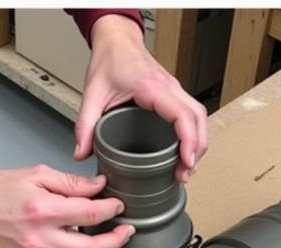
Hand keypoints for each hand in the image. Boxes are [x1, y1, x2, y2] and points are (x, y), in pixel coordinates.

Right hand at [0, 164, 134, 247]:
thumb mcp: (37, 175)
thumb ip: (71, 183)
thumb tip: (99, 187)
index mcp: (42, 211)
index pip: (90, 214)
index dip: (111, 210)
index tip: (118, 207)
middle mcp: (38, 239)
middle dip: (115, 241)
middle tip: (125, 232)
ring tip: (103, 242)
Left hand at [75, 15, 208, 181]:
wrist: (116, 41)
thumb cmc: (109, 60)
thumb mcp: (93, 94)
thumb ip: (85, 126)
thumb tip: (80, 153)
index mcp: (152, 87)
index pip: (182, 115)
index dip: (189, 141)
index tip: (186, 162)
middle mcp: (169, 86)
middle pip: (198, 118)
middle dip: (197, 148)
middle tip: (185, 173)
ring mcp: (174, 89)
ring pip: (199, 116)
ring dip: (198, 142)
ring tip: (186, 167)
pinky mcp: (173, 93)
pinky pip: (192, 113)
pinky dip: (193, 134)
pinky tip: (184, 151)